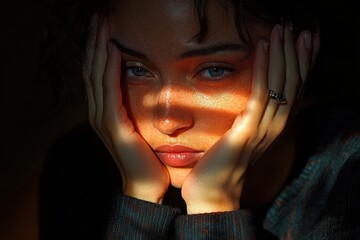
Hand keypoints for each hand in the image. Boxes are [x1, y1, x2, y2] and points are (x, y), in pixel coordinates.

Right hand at [82, 15, 168, 202]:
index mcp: (104, 112)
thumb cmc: (145, 156)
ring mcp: (103, 119)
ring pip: (97, 76)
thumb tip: (139, 87)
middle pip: (92, 70)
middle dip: (95, 42)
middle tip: (99, 17)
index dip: (98, 49)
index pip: (97, 74)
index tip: (103, 27)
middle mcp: (98, 112)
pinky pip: (110, 92)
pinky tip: (114, 51)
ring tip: (102, 25)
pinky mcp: (114, 126)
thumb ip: (132, 107)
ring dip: (100, 48)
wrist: (146, 183)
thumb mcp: (137, 125)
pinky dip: (110, 69)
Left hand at [182, 23, 319, 213]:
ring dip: (282, 55)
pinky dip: (264, 68)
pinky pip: (260, 94)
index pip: (294, 90)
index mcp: (274, 127)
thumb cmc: (221, 165)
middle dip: (295, 54)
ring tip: (282, 31)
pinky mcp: (247, 131)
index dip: (301, 64)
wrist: (211, 193)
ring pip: (281, 85)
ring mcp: (263, 129)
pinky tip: (262, 49)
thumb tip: (250, 101)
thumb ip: (248, 118)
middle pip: (293, 84)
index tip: (304, 41)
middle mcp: (275, 127)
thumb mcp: (239, 136)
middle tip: (294, 29)